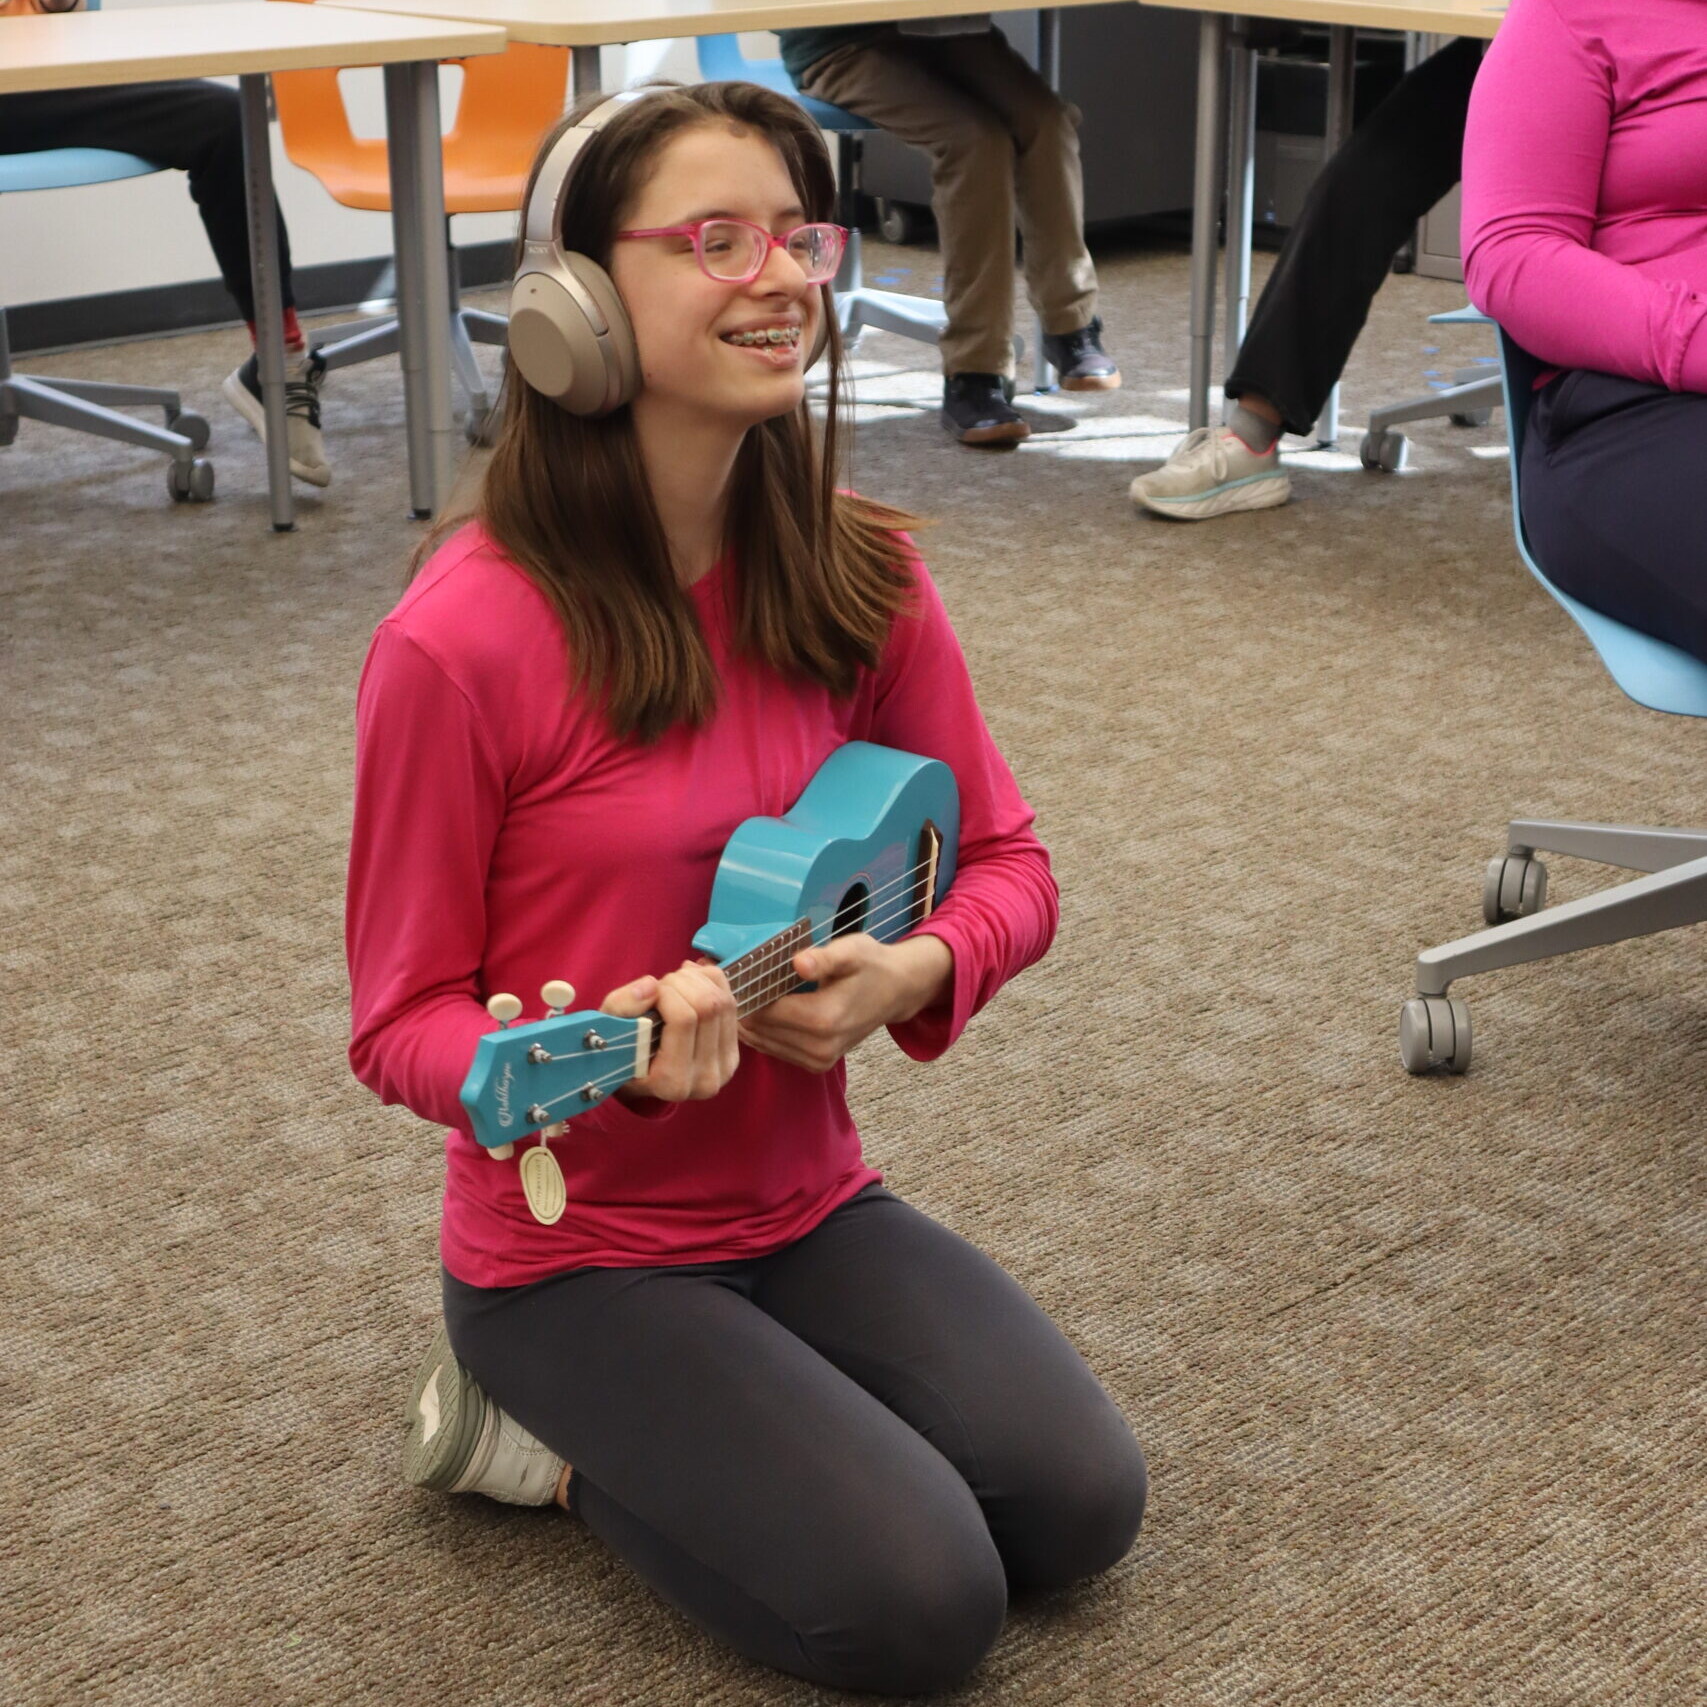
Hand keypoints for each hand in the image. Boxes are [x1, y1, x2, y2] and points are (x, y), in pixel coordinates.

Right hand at [600, 960, 739, 1102]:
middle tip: (661, 984)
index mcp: (671, 1082)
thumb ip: (622, 1006)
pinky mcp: (735, 1053)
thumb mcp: (606, 1030)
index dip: (667, 992)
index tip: (650, 991)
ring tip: (673, 982)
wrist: (642, 1075)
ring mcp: (725, 1067)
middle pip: (708, 1006)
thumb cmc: (621, 1051)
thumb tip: (651, 985)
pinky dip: (711, 982)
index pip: (683, 1018)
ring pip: (723, 1002)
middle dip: (682, 982)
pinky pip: (732, 1003)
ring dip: (697, 980)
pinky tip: (691, 983)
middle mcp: (704, 1080)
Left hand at [738, 933, 952, 1073]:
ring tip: (733, 992)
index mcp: (824, 1020)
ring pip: (761, 1042)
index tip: (723, 970)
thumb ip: (825, 959)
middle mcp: (819, 1047)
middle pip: (758, 1029)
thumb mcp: (852, 951)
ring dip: (745, 1019)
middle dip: (738, 1004)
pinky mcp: (816, 1063)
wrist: (896, 991)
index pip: (764, 1011)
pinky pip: (774, 1049)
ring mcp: (817, 1059)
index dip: (742, 991)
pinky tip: (755, 1007)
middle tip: (719, 978)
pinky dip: (760, 1030)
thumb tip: (799, 962)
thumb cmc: (872, 965)